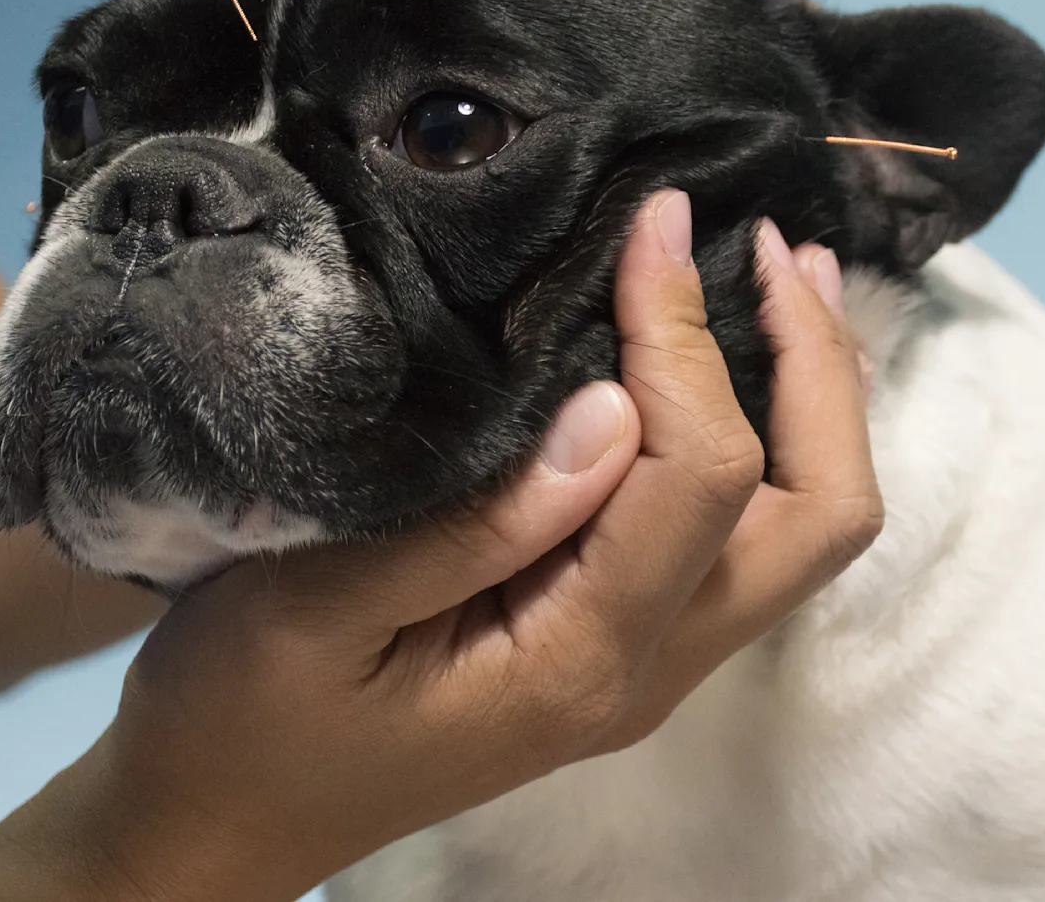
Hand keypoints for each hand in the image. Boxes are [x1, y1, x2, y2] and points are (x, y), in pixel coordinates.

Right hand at [41, 190, 872, 900]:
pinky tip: (726, 363)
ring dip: (814, 402)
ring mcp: (648, 668)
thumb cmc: (244, 718)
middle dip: (817, 368)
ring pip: (803, 533)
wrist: (224, 822)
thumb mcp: (316, 609)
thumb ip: (473, 523)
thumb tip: (615, 408)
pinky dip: (767, 440)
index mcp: (580, 658)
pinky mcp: (622, 649)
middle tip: (770, 241)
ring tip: (785, 277)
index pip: (707, 478)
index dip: (690, 337)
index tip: (648, 223)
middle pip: (819, 517)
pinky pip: (744, 540)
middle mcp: (647, 670)